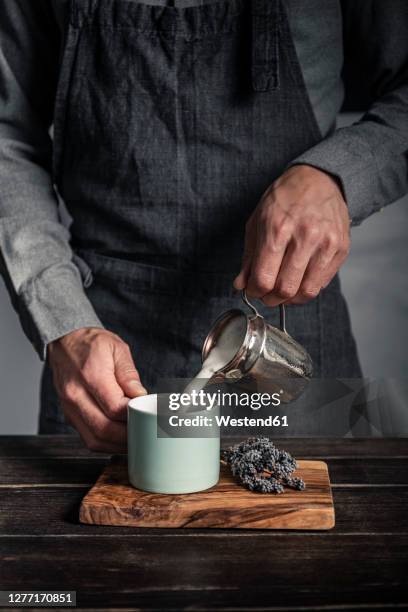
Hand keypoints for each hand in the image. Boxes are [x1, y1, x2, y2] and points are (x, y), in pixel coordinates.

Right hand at [48, 328, 146, 452]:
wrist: (65, 342)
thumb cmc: (92, 344)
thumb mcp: (117, 349)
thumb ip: (129, 375)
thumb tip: (141, 396)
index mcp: (90, 375)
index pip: (114, 408)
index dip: (134, 415)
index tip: (147, 414)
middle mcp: (75, 395)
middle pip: (104, 429)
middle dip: (128, 436)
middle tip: (145, 432)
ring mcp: (69, 408)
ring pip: (94, 440)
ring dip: (117, 445)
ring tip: (135, 438)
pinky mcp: (69, 416)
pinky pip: (88, 438)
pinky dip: (106, 443)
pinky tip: (120, 438)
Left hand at [234, 165, 350, 304]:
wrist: (319, 179)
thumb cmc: (284, 199)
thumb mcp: (257, 222)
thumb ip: (249, 257)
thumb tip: (241, 285)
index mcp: (278, 229)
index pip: (264, 278)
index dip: (254, 291)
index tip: (252, 290)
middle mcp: (304, 236)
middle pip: (285, 289)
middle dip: (271, 299)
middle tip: (266, 295)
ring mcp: (326, 244)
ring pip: (306, 291)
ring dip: (290, 299)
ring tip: (282, 291)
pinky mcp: (340, 249)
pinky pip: (322, 283)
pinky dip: (307, 288)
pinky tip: (299, 279)